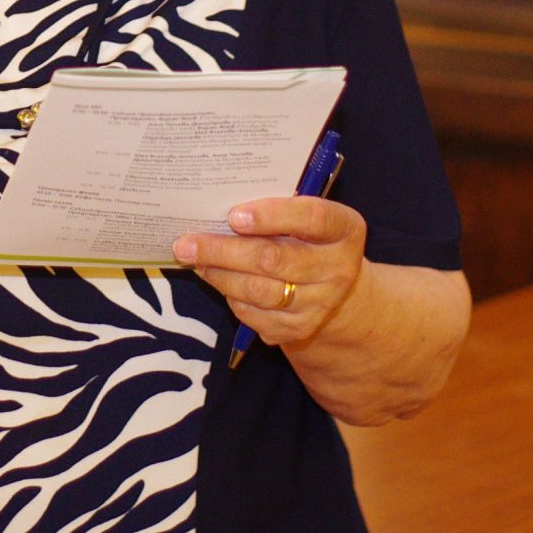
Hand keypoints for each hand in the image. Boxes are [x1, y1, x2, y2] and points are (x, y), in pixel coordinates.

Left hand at [172, 196, 367, 351]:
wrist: (337, 289)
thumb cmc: (309, 237)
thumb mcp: (305, 215)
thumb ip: (277, 207)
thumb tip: (218, 203)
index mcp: (345, 230)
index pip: (312, 218)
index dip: (272, 215)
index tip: (233, 215)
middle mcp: (339, 270)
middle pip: (275, 259)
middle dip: (224, 250)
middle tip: (186, 243)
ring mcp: (321, 304)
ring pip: (259, 290)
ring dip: (219, 274)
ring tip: (193, 257)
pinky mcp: (300, 329)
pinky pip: (254, 314)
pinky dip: (229, 295)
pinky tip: (215, 277)